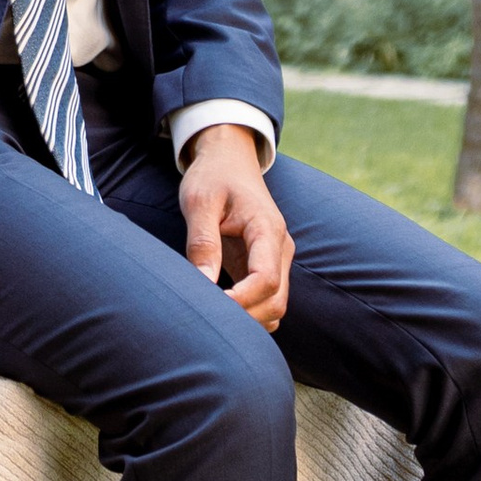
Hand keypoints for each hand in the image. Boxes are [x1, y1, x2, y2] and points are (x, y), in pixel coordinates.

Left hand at [178, 124, 291, 329]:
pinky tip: (220, 310)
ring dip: (249, 320)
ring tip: (211, 316)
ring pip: (276, 306)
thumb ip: (203, 242)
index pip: (266, 278)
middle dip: (245, 318)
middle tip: (205, 320)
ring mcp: (278, 258)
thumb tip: (202, 283)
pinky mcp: (268, 265)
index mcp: (266, 228)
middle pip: (277, 300)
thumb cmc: (212, 177)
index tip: (210, 308)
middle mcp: (280, 247)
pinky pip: (268, 300)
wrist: (229, 160)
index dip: (241, 301)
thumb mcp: (199, 202)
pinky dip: (250, 314)